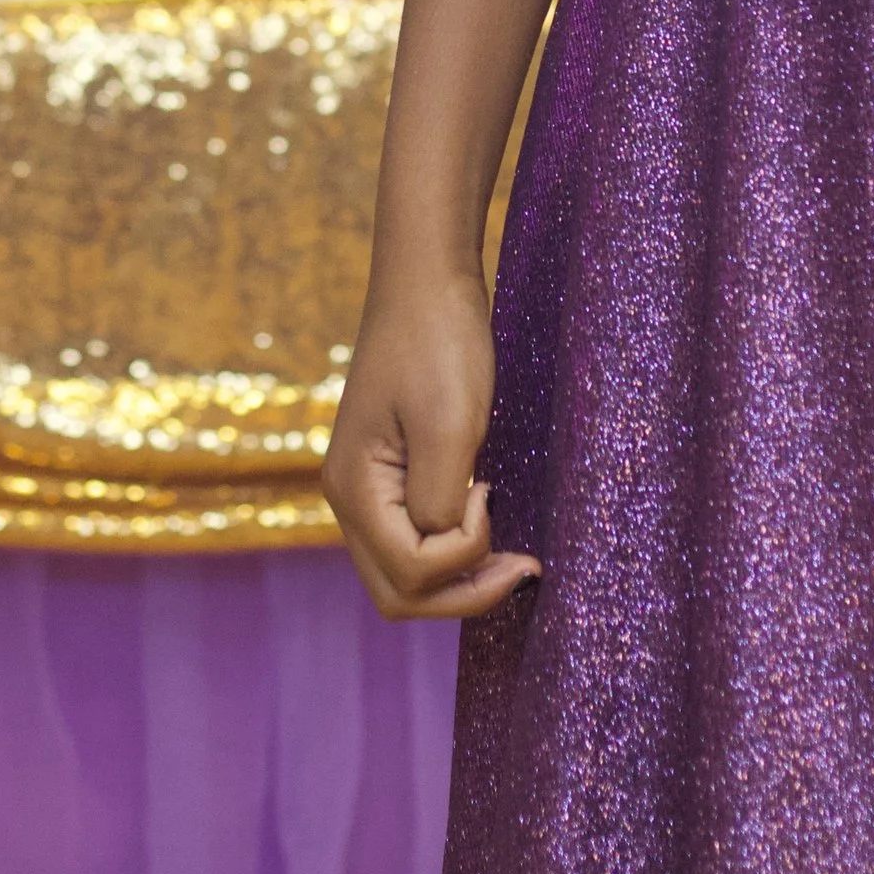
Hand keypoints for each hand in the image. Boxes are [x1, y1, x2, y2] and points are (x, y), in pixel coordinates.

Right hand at [323, 266, 541, 622]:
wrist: (427, 279)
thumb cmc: (439, 343)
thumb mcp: (450, 426)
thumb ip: (441, 503)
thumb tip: (447, 550)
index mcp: (355, 489)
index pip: (409, 573)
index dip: (464, 554)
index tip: (491, 491)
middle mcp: (350, 499)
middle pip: (399, 593)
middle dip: (463, 593)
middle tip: (523, 568)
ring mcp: (368, 489)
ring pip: (405, 576)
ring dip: (460, 577)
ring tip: (513, 557)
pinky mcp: (391, 475)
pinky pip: (416, 542)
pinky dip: (454, 551)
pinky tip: (488, 523)